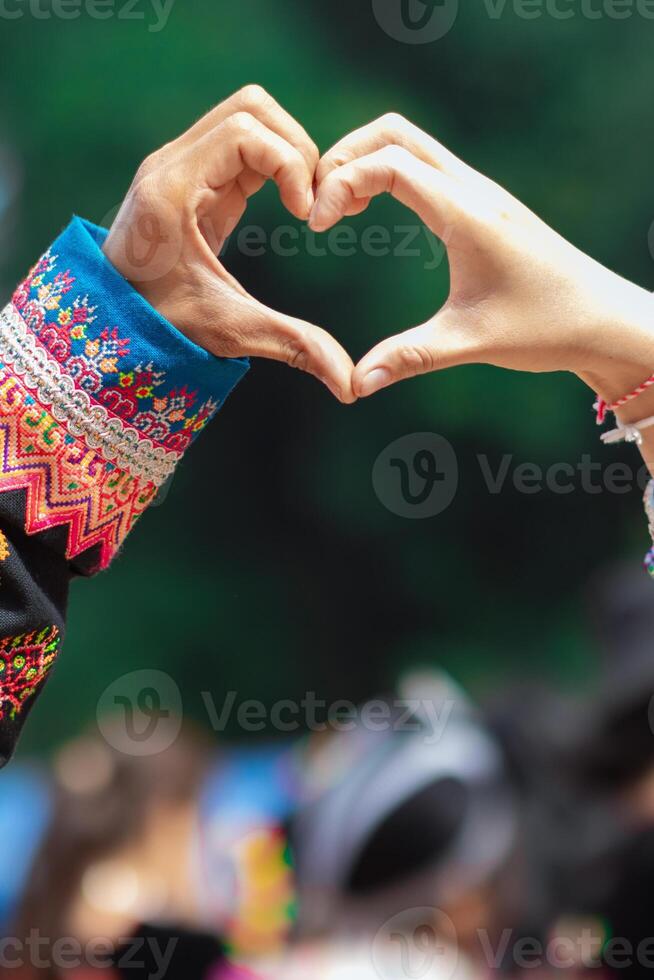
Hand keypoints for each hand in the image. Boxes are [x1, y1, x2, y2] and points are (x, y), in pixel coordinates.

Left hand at [103, 86, 355, 403]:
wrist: (110, 322)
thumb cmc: (159, 325)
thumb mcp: (229, 331)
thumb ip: (292, 346)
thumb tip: (349, 383)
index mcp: (173, 189)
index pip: (245, 131)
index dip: (290, 162)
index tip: (304, 213)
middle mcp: (173, 164)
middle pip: (251, 107)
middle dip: (296, 146)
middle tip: (311, 200)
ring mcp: (181, 165)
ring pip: (248, 117)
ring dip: (286, 150)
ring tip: (302, 200)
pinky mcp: (194, 177)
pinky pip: (242, 144)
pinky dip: (273, 163)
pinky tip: (287, 203)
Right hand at [310, 114, 653, 402]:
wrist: (601, 318)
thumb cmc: (545, 327)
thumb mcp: (470, 343)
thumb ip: (408, 357)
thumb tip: (353, 385)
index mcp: (467, 214)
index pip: (388, 164)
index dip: (339, 184)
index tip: (316, 227)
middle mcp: (472, 189)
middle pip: (391, 132)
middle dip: (343, 158)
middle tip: (315, 206)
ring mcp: (479, 190)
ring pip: (407, 141)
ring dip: (363, 162)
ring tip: (337, 212)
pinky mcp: (481, 202)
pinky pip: (423, 162)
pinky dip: (385, 172)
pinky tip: (371, 213)